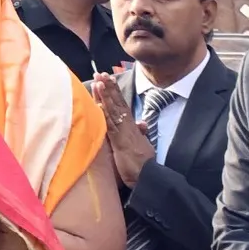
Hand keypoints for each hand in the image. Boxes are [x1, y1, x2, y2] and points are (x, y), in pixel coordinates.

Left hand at [90, 73, 154, 188]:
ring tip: (100, 80)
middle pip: (118, 103)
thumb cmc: (143, 165)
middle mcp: (129, 127)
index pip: (122, 106)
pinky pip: (111, 124)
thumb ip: (141, 133)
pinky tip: (100, 103)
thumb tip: (142, 123)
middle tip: (101, 73)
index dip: (115, 92)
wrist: (149, 177)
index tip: (108, 79)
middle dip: (109, 88)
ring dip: (106, 95)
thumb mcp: (143, 146)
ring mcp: (124, 133)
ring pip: (114, 110)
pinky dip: (105, 113)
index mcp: (133, 127)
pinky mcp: (120, 141)